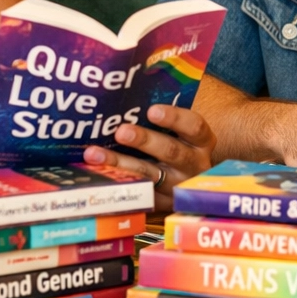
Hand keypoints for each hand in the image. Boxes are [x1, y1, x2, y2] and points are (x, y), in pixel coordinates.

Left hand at [83, 104, 215, 210]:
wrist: (191, 183)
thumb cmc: (178, 145)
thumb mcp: (180, 132)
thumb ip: (163, 118)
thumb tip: (131, 93)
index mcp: (201, 141)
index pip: (194, 126)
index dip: (174, 118)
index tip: (152, 111)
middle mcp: (194, 165)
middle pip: (171, 152)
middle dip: (144, 141)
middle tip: (121, 131)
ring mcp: (178, 186)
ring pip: (149, 175)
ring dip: (120, 164)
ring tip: (95, 154)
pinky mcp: (162, 204)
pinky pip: (138, 194)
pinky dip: (116, 184)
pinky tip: (96, 176)